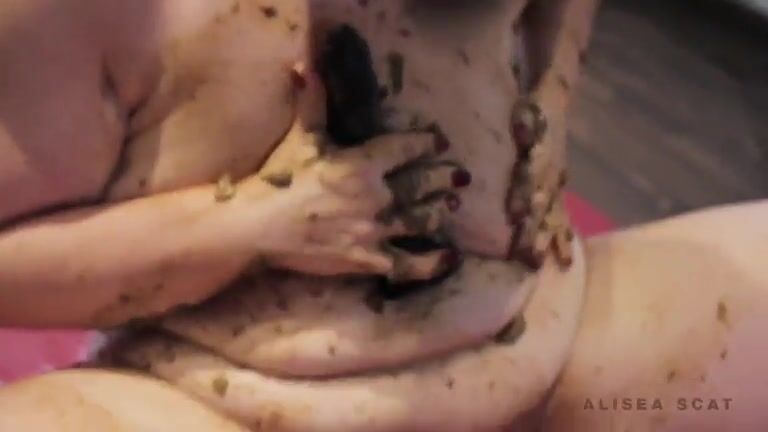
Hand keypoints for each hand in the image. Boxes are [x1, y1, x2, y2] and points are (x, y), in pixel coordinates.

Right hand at [258, 66, 471, 281]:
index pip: (405, 149)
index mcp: (363, 164)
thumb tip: (304, 63)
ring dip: (440, 212)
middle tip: (462, 176)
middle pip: (421, 185)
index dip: (426, 143)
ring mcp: (374, 231)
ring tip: (453, 207)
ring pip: (420, 221)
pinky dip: (432, 263)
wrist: (257, 226)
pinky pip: (407, 264)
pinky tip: (450, 257)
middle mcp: (377, 197)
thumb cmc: (279, 179)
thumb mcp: (300, 136)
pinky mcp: (367, 259)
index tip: (439, 141)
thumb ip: (312, 101)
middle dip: (444, 179)